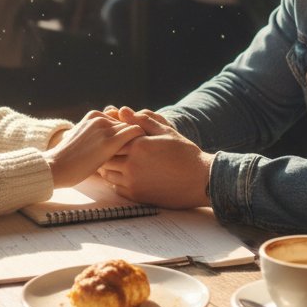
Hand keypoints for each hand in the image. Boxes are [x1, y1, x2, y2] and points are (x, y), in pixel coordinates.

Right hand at [44, 111, 141, 187]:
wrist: (56, 167)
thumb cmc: (70, 159)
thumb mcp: (83, 140)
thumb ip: (97, 136)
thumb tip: (114, 141)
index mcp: (94, 115)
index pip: (120, 119)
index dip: (127, 132)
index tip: (131, 145)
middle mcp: (100, 117)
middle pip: (127, 123)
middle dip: (134, 134)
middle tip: (142, 149)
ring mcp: (105, 128)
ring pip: (133, 126)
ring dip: (139, 138)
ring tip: (144, 152)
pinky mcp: (110, 142)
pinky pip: (135, 132)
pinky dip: (142, 140)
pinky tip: (142, 153)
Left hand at [97, 110, 212, 208]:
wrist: (200, 180)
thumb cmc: (184, 153)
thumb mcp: (165, 131)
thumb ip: (142, 120)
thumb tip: (122, 110)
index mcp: (138, 145)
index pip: (112, 138)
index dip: (111, 136)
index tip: (115, 135)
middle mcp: (131, 165)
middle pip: (106, 156)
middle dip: (108, 152)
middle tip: (113, 148)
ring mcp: (133, 182)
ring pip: (107, 173)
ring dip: (110, 167)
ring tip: (120, 161)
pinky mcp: (136, 196)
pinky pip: (116, 187)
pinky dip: (117, 180)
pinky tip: (127, 174)